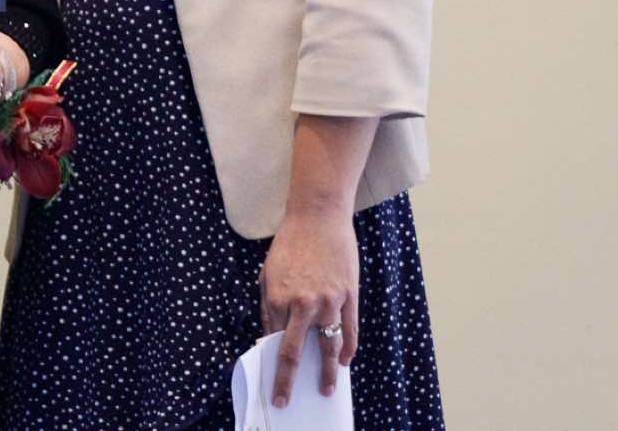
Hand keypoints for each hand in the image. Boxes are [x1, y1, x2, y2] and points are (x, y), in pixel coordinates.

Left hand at [260, 208, 358, 407]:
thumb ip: (269, 305)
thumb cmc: (290, 243)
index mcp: (277, 297)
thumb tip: (270, 335)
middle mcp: (301, 303)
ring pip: (327, 347)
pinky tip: (346, 361)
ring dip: (327, 373)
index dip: (271, 359)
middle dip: (287, 382)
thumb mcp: (268, 272)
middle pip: (294, 354)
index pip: (272, 339)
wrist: (317, 215)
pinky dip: (348, 349)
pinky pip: (349, 330)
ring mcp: (328, 301)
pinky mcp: (348, 295)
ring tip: (328, 389)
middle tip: (285, 401)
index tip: (270, 379)